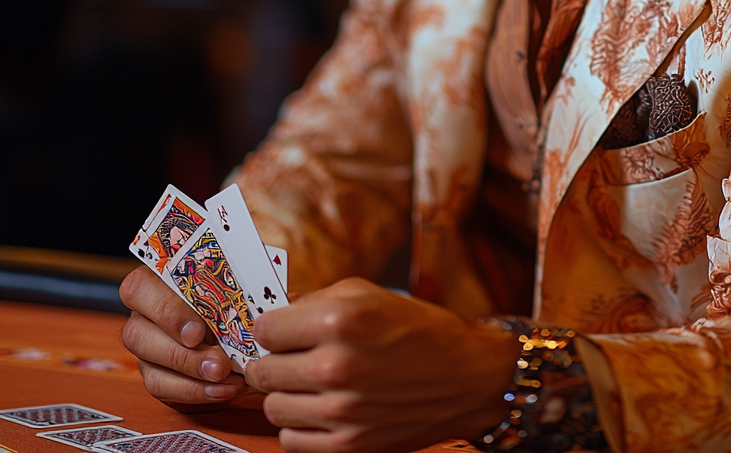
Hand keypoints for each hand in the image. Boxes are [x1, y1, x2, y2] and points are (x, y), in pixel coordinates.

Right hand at [119, 265, 248, 407]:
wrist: (236, 314)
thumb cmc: (233, 288)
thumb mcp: (234, 278)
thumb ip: (231, 285)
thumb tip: (256, 298)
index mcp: (156, 277)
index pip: (140, 288)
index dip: (167, 313)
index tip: (198, 332)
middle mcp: (143, 311)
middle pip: (137, 333)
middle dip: (181, 354)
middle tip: (218, 365)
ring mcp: (145, 343)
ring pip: (148, 364)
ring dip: (189, 375)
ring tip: (224, 378)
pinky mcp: (154, 371)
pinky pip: (162, 387)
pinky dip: (194, 392)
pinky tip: (222, 390)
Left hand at [244, 277, 516, 452]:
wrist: (467, 376)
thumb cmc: (420, 330)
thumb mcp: (369, 293)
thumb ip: (317, 300)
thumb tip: (274, 315)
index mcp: (340, 320)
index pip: (265, 328)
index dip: (272, 328)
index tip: (281, 331)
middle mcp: (336, 365)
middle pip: (263, 370)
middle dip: (275, 360)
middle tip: (296, 356)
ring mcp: (341, 411)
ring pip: (272, 407)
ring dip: (286, 394)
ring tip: (312, 383)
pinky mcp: (348, 446)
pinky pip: (290, 440)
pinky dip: (300, 425)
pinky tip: (322, 408)